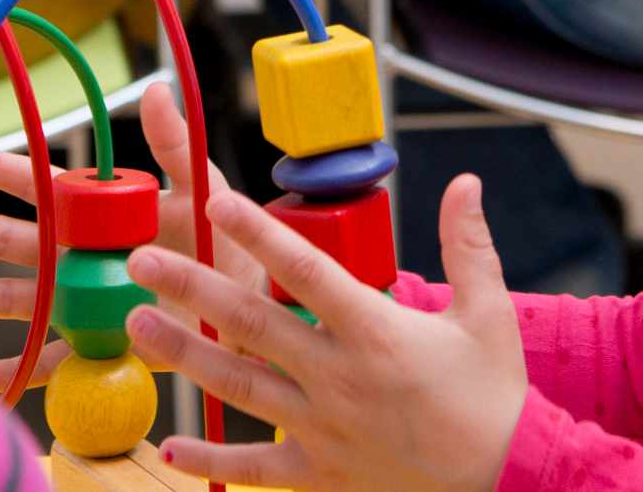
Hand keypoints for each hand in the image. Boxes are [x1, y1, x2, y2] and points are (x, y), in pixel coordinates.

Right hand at [0, 85, 259, 390]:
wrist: (254, 307)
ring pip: (14, 297)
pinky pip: (46, 359)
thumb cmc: (227, 242)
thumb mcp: (203, 189)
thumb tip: (155, 89)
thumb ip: (174, 145)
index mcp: (100, 213)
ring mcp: (82, 301)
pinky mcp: (95, 344)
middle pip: (9, 241)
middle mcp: (80, 255)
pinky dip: (11, 371)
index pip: (40, 187)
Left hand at [125, 180, 526, 491]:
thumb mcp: (490, 314)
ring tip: (136, 325)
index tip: (215, 200)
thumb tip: (466, 181)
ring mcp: (323, 427)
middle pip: (250, 322)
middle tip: (141, 258)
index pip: (305, 269)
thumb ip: (468, 245)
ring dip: (184, 353)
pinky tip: (170, 450)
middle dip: (191, 286)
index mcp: (375, 331)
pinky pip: (256, 466)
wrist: (505, 477)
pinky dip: (212, 461)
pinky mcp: (320, 472)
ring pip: (239, 386)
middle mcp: (338, 376)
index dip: (257, 233)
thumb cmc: (493, 395)